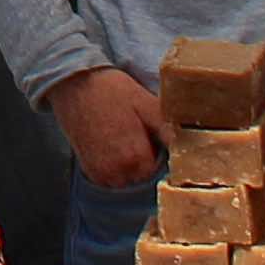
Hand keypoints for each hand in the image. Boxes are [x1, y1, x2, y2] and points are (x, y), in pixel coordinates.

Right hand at [51, 65, 170, 190]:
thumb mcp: (145, 103)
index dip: (164, 157)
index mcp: (137, 157)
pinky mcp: (88, 170)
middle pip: (146, 180)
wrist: (73, 82)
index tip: (158, 141)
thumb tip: (192, 149)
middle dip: (149, 164)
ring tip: (126, 140)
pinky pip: (111, 181)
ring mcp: (101, 174)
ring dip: (132, 168)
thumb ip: (168, 130)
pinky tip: (113, 147)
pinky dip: (116, 169)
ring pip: (128, 182)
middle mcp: (118, 172)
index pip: (163, 173)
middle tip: (142, 136)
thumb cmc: (112, 90)